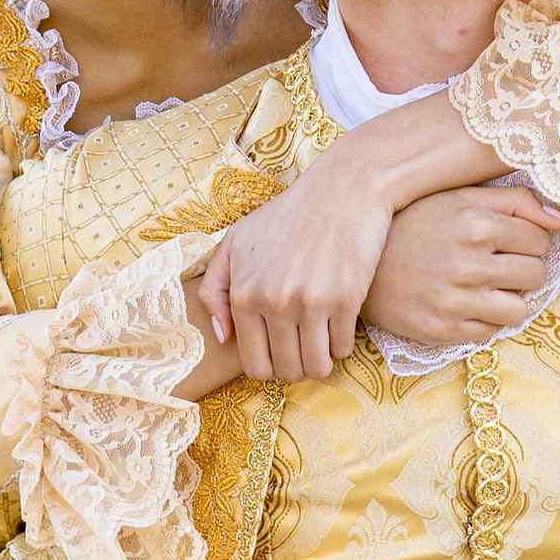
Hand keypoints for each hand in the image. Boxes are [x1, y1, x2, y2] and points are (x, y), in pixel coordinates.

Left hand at [217, 169, 390, 382]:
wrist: (343, 189)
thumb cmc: (288, 215)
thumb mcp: (236, 242)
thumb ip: (215, 289)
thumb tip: (222, 335)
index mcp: (244, 293)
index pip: (254, 364)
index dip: (269, 367)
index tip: (279, 354)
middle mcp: (273, 301)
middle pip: (286, 371)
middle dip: (296, 368)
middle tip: (303, 349)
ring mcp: (310, 302)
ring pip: (316, 367)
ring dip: (320, 362)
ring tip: (321, 343)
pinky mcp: (345, 300)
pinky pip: (343, 349)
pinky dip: (342, 345)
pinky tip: (339, 324)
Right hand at [364, 184, 559, 354]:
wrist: (357, 263)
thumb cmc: (413, 223)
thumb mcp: (459, 197)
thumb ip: (515, 202)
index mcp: (476, 225)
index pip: (540, 241)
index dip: (528, 241)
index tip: (507, 241)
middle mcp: (469, 265)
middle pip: (535, 275)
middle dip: (523, 269)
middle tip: (497, 264)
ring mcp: (456, 302)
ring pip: (519, 310)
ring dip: (509, 299)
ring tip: (486, 287)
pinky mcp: (442, 331)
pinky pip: (489, 333)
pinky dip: (484, 320)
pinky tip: (465, 304)